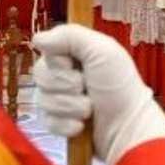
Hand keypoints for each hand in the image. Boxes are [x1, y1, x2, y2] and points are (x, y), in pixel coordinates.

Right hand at [32, 24, 164, 164]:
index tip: (75, 64)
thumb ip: (70, 36)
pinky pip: (46, 121)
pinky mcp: (57, 123)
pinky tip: (81, 125)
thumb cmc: (119, 87)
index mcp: (74, 53)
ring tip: (90, 109)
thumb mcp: (102, 50)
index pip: (46, 49)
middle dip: (66, 84)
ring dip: (69, 106)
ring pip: (42, 99)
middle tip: (86, 88)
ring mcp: (59, 99)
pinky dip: (66, 124)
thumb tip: (38, 38)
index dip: (58, 60)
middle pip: (40, 74)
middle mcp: (64, 73)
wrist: (126, 128)